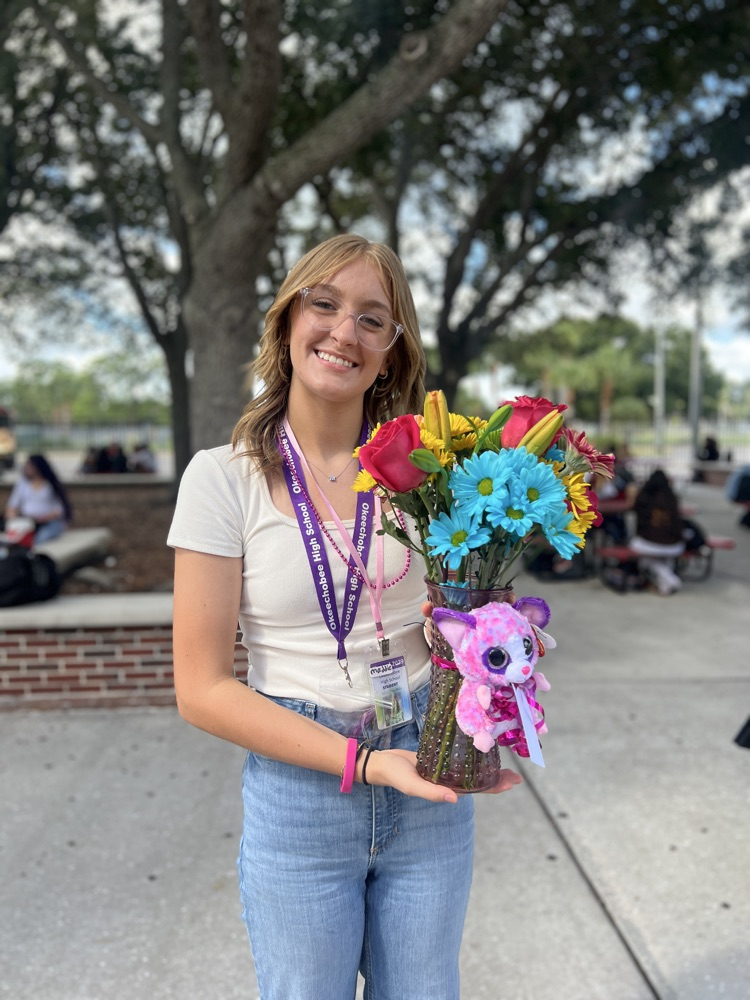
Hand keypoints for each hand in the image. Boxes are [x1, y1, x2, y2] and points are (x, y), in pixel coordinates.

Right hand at [363, 749, 521, 803]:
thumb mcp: (411, 784)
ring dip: (487, 766)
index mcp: (445, 789)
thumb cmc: (395, 775)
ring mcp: (444, 770)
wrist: (380, 763)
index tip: (512, 782)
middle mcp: (448, 781)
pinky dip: (471, 756)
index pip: (476, 790)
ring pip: (471, 770)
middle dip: (497, 778)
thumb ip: (430, 792)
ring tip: (504, 761)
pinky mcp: (439, 759)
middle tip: (516, 773)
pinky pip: (459, 759)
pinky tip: (479, 748)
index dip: (494, 787)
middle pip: (478, 780)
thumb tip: (455, 799)